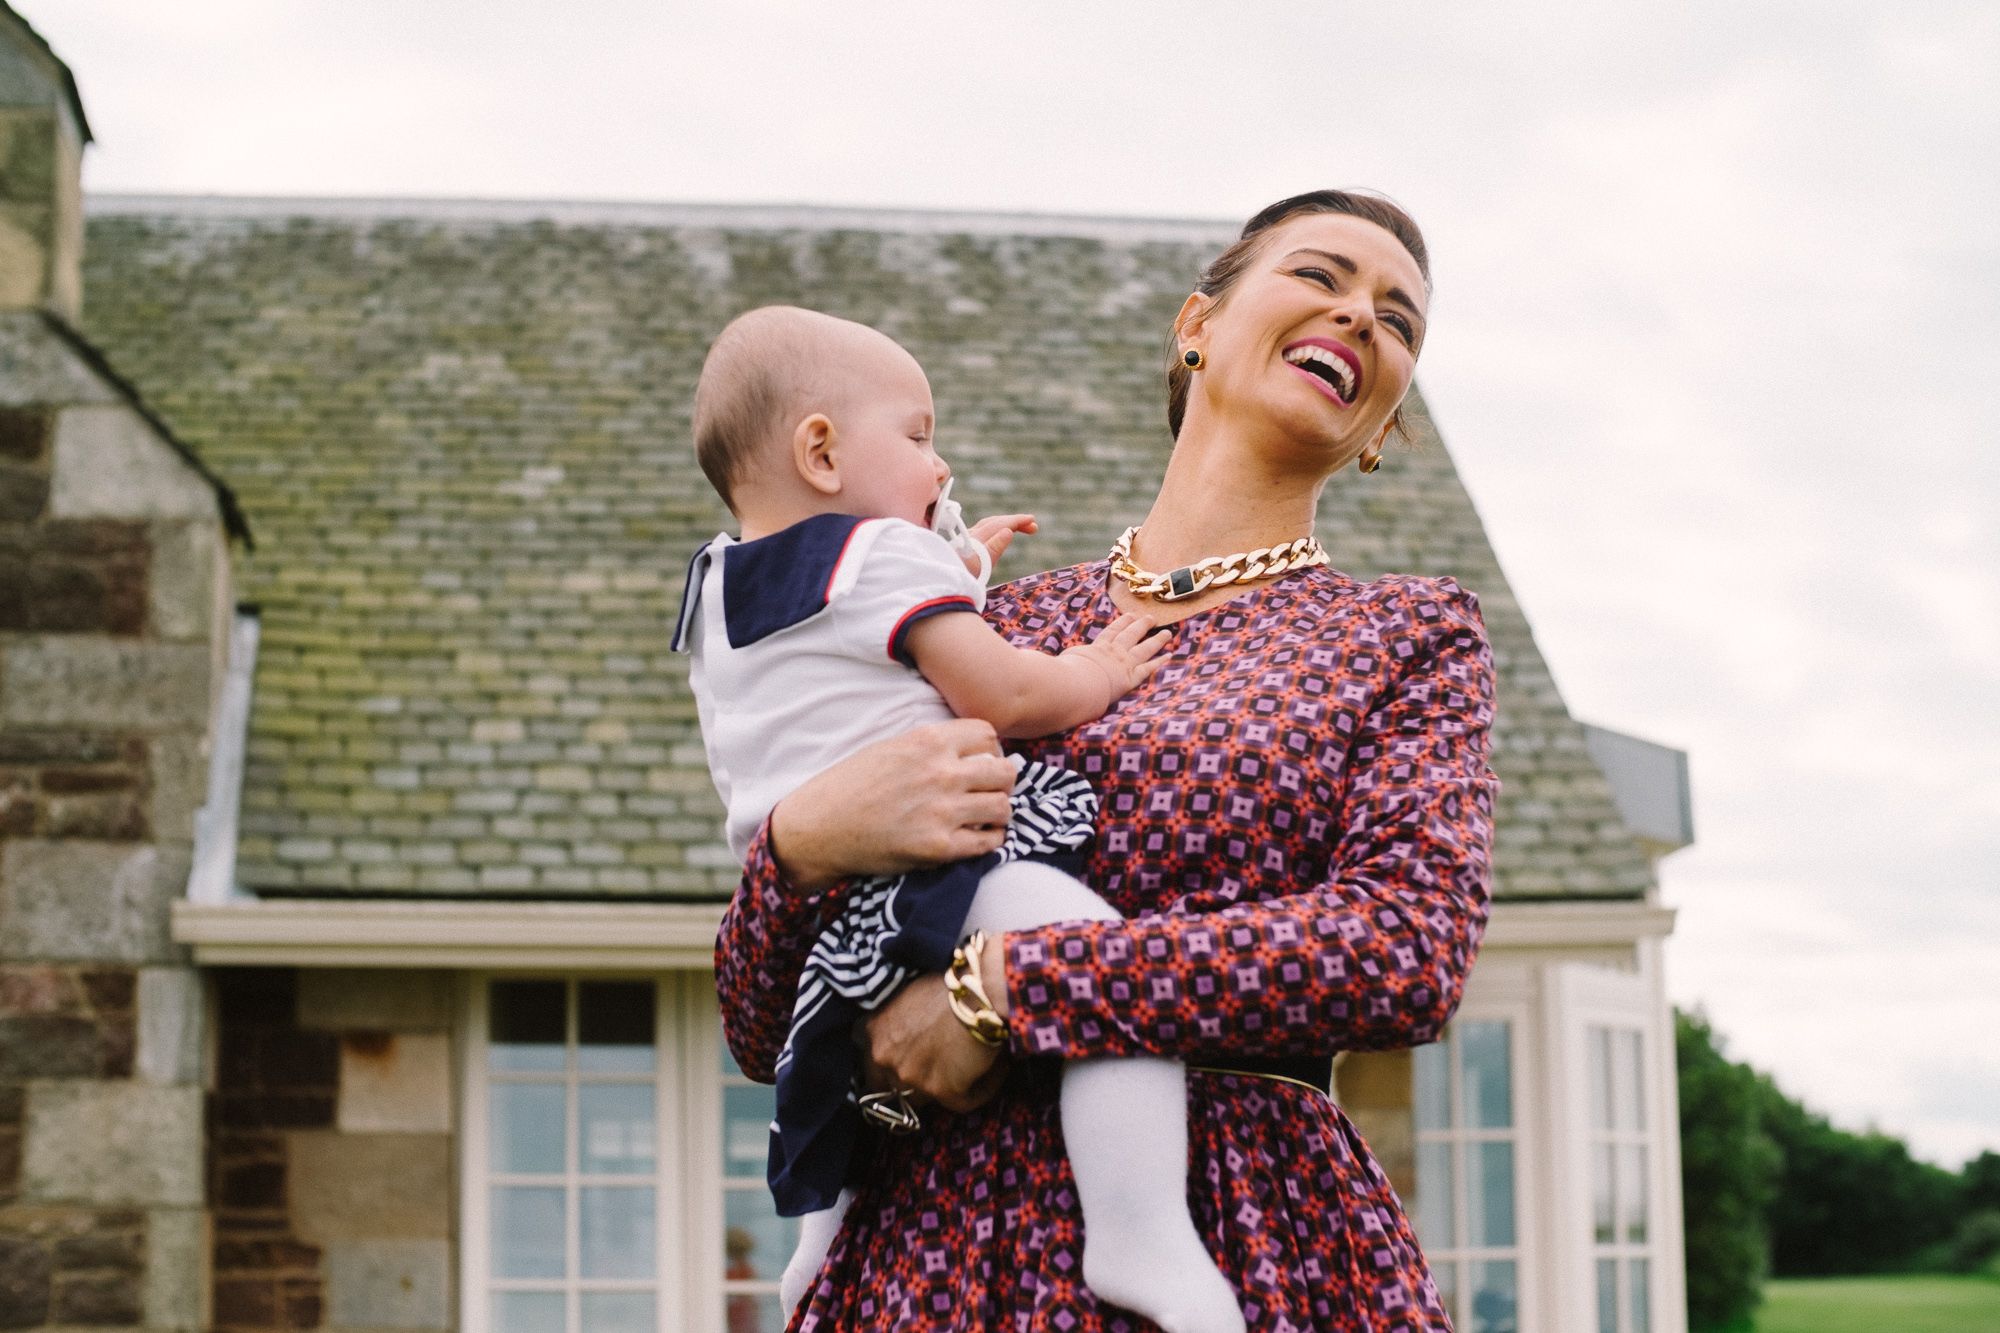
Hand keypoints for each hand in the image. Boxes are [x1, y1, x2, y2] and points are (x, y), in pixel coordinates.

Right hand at [768, 720, 1016, 889]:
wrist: (821, 827)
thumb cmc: (851, 786)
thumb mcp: (891, 747)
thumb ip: (932, 746)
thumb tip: (972, 753)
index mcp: (928, 741)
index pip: (988, 736)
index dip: (990, 751)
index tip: (981, 764)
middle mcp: (941, 772)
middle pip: (1005, 772)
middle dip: (1001, 782)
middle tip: (988, 792)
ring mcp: (943, 811)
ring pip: (1003, 807)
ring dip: (997, 812)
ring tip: (983, 817)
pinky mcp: (940, 847)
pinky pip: (989, 842)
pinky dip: (989, 840)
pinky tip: (975, 838)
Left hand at [862, 972, 1009, 1113]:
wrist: (977, 987)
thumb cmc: (947, 980)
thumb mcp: (906, 991)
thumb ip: (895, 1017)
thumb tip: (909, 1031)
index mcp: (873, 1031)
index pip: (868, 1059)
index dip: (886, 1062)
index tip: (905, 1059)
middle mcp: (885, 1059)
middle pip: (888, 1088)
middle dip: (907, 1083)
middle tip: (935, 1071)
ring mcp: (912, 1079)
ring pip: (922, 1098)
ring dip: (943, 1087)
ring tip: (970, 1068)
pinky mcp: (944, 1092)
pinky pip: (964, 1102)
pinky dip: (982, 1089)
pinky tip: (996, 1072)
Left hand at [966, 513, 1036, 573]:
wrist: (935, 587)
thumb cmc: (959, 579)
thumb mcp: (979, 566)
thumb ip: (993, 548)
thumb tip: (1008, 531)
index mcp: (976, 539)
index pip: (1000, 524)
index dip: (1017, 520)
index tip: (1032, 520)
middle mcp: (969, 536)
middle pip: (993, 523)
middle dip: (1014, 521)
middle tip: (1032, 526)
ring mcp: (963, 540)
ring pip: (986, 526)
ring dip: (1004, 524)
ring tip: (1018, 527)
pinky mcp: (960, 547)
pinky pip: (980, 531)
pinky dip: (994, 529)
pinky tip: (996, 535)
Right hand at [1061, 612, 1171, 707]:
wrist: (1078, 683)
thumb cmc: (1068, 673)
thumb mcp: (1067, 659)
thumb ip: (1070, 657)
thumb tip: (1064, 659)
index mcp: (1098, 647)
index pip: (1112, 632)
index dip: (1122, 623)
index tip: (1130, 616)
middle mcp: (1114, 652)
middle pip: (1131, 635)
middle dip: (1141, 626)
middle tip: (1150, 618)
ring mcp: (1124, 663)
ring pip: (1145, 648)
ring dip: (1157, 639)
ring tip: (1167, 632)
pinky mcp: (1131, 678)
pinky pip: (1148, 668)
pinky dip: (1159, 661)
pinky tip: (1169, 655)